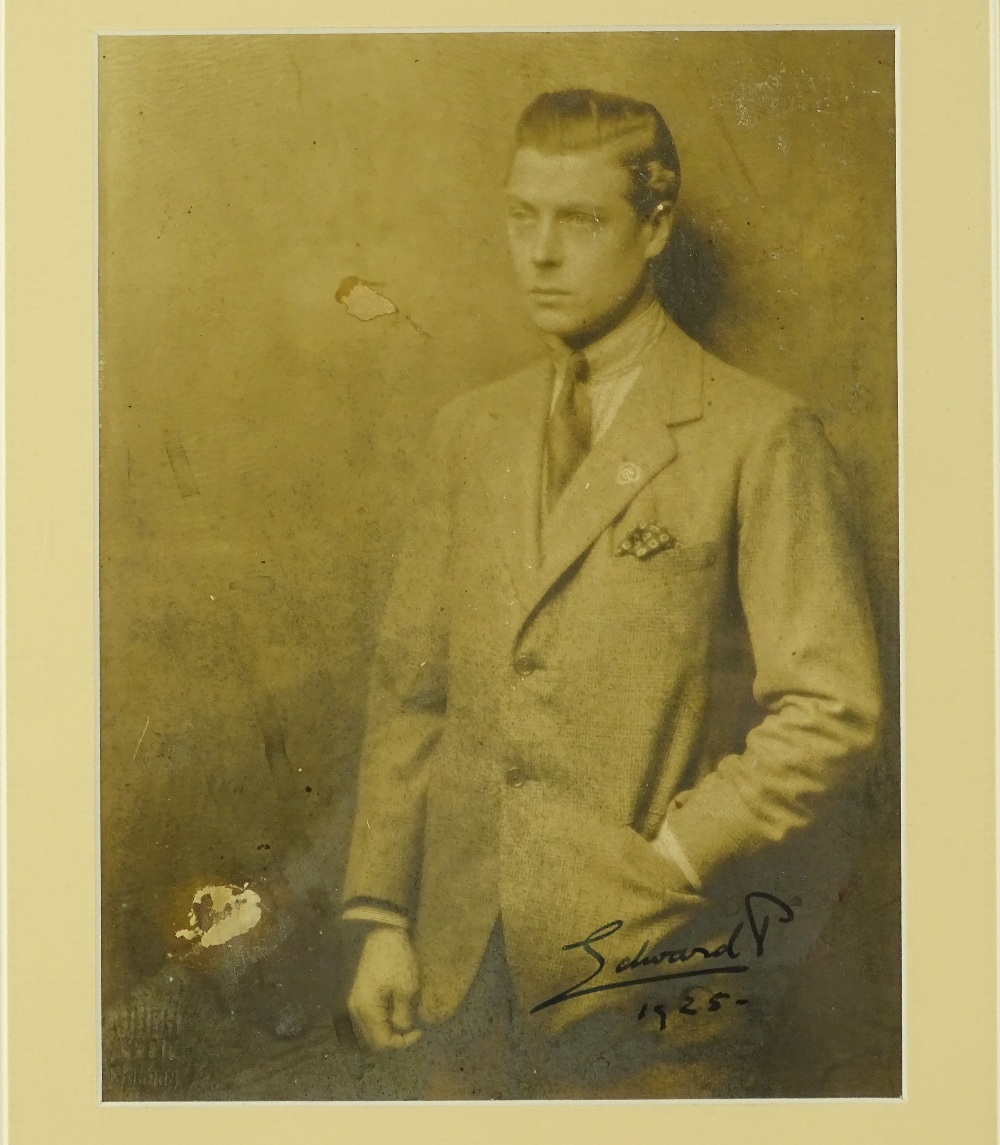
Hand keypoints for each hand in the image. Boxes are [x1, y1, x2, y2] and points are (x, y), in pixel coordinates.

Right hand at [347, 926, 422, 1049]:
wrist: (380, 931)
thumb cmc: (395, 958)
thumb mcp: (406, 988)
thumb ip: (404, 1015)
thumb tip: (404, 1029)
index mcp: (366, 1010)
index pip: (382, 1042)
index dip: (402, 1042)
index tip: (419, 1030)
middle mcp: (355, 1009)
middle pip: (373, 1038)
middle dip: (394, 1037)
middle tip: (412, 1026)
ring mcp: (354, 1000)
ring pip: (370, 1027)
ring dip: (387, 1027)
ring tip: (405, 1015)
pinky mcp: (357, 992)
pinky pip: (369, 1014)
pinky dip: (382, 1017)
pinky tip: (395, 1006)